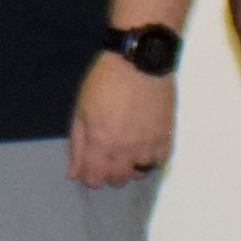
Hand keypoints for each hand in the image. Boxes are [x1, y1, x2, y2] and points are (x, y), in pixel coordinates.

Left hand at [67, 52, 175, 188]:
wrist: (139, 60)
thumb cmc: (104, 80)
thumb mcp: (81, 110)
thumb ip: (77, 145)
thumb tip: (74, 174)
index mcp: (100, 143)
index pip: (95, 180)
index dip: (90, 176)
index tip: (91, 165)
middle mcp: (125, 150)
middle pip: (118, 180)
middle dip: (110, 172)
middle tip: (109, 155)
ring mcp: (148, 144)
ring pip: (140, 173)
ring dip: (132, 166)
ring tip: (128, 149)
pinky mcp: (167, 135)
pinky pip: (161, 161)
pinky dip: (152, 158)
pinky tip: (145, 146)